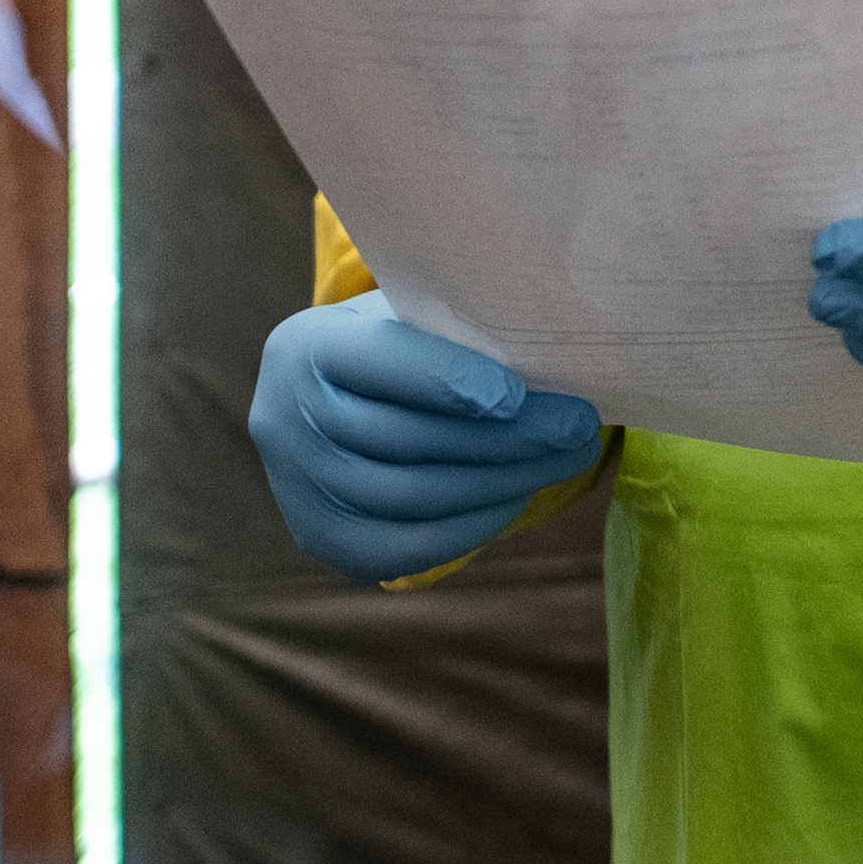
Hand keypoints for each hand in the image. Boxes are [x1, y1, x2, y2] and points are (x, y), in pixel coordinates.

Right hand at [250, 294, 605, 581]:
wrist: (326, 401)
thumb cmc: (395, 345)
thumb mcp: (410, 317)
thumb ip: (456, 330)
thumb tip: (550, 357)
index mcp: (307, 346)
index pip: (377, 361)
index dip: (447, 380)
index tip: (518, 395)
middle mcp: (285, 419)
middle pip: (405, 437)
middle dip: (505, 437)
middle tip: (577, 428)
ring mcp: (297, 487)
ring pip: (411, 495)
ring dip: (501, 482)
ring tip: (565, 459)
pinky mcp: (322, 538)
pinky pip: (406, 547)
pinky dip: (471, 525)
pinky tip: (519, 496)